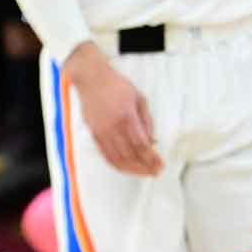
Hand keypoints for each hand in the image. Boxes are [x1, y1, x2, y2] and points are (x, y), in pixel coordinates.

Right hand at [62, 43, 161, 176]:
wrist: (90, 78)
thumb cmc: (117, 85)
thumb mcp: (139, 98)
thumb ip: (146, 121)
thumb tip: (152, 141)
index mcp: (126, 116)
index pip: (140, 144)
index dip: (151, 158)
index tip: (160, 165)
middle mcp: (112, 126)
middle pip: (129, 154)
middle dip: (143, 167)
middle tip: (155, 172)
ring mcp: (101, 130)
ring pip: (116, 157)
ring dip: (130, 169)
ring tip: (142, 173)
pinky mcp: (93, 132)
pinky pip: (104, 153)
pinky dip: (115, 163)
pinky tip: (125, 167)